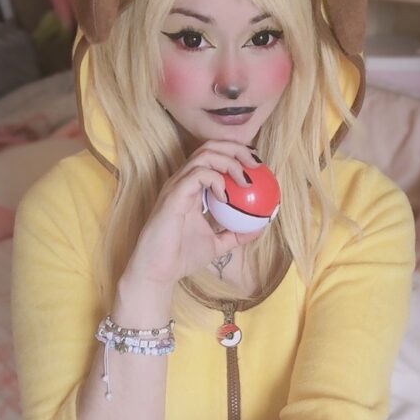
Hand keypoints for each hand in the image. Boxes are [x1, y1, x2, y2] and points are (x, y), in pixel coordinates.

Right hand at [124, 141, 262, 285]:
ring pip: (204, 155)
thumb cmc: (182, 257)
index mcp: (192, 188)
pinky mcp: (173, 194)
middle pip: (210, 147)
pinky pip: (198, 174)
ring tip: (246, 179)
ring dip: (230, 162)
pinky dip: (216, 180)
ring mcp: (177, 186)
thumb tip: (260, 227)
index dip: (236, 154)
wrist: (159, 271)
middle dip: (236, 148)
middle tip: (257, 165)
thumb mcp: (217, 244)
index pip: (214, 157)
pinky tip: (227, 197)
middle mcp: (183, 181)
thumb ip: (236, 234)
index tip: (257, 167)